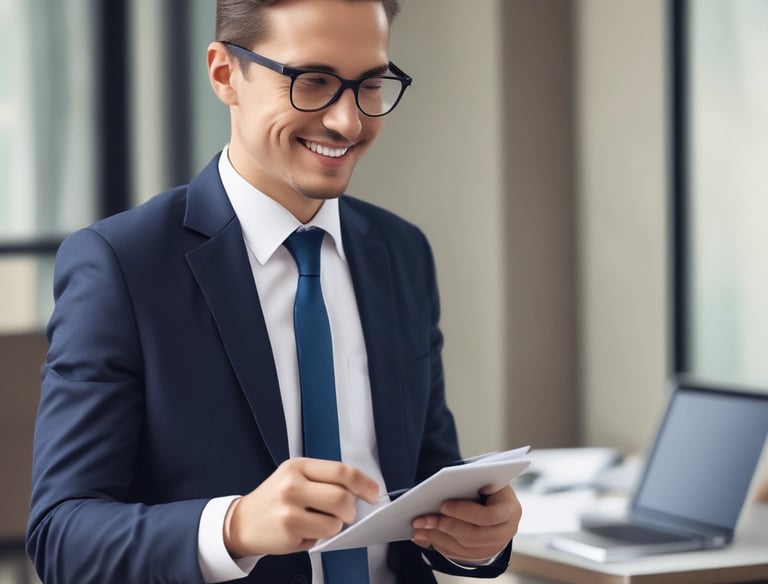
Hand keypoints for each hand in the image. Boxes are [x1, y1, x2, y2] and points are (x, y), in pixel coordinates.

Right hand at [223, 458, 378, 557]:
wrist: (242, 522)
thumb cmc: (274, 500)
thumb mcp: (295, 477)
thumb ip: (324, 479)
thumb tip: (359, 490)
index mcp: (298, 466)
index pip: (341, 470)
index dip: (364, 483)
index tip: (373, 492)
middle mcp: (293, 484)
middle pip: (343, 496)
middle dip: (351, 509)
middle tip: (345, 513)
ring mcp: (289, 508)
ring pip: (336, 521)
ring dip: (334, 525)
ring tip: (317, 522)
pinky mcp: (289, 530)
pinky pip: (323, 536)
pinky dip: (320, 537)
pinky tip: (305, 531)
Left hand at [410, 484, 521, 562]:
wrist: (499, 500)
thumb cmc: (489, 484)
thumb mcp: (485, 478)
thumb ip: (468, 481)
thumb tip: (441, 486)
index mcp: (510, 508)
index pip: (489, 516)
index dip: (465, 512)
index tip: (442, 505)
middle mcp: (507, 530)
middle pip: (475, 535)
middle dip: (446, 526)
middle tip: (424, 520)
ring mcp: (497, 545)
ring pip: (466, 547)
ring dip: (439, 538)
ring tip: (419, 529)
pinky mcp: (485, 553)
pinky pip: (462, 554)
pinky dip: (442, 546)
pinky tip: (426, 538)